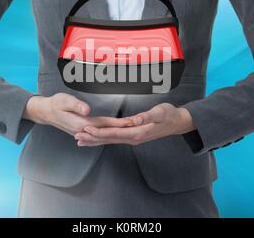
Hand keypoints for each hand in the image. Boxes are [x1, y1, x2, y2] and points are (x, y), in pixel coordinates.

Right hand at [23, 94, 133, 135]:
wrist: (45, 112)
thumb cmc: (55, 103)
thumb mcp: (64, 100)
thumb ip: (76, 105)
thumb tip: (87, 111)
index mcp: (81, 124)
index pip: (104, 124)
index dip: (117, 123)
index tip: (130, 122)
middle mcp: (83, 131)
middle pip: (106, 131)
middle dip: (122, 129)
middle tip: (137, 126)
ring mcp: (82, 133)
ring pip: (103, 134)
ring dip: (116, 133)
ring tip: (130, 129)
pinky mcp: (82, 131)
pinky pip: (98, 134)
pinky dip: (107, 135)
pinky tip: (113, 135)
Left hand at [75, 103, 195, 146]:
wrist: (177, 122)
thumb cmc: (169, 115)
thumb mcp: (160, 113)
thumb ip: (147, 116)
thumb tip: (136, 120)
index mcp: (137, 132)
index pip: (114, 133)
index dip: (99, 132)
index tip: (86, 130)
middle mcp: (133, 138)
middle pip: (108, 139)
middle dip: (92, 138)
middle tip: (76, 137)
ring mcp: (132, 138)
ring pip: (110, 140)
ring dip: (95, 140)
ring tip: (81, 141)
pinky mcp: (132, 136)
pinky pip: (114, 138)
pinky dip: (103, 138)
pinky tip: (96, 138)